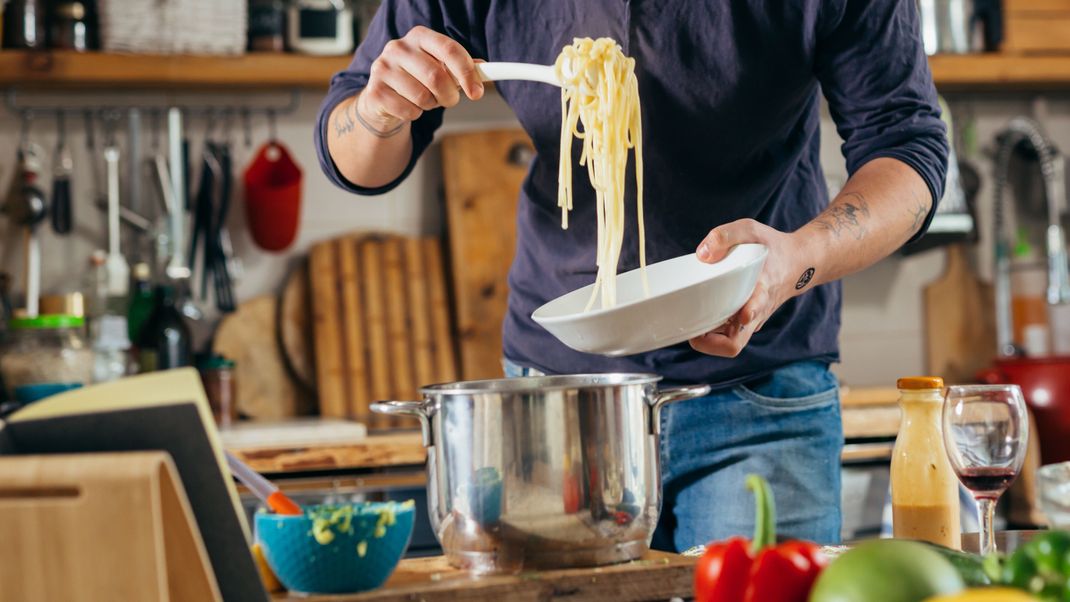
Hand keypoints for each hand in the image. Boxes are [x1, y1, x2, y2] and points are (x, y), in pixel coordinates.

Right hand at [358, 26, 484, 131]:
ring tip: (424, 100)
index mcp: (419, 36)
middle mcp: (398, 47)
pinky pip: (409, 110)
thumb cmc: (418, 79)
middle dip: (450, 95)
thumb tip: (483, 71)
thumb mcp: (440, 68)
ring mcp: (383, 67)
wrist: (384, 97)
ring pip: (423, 97)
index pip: (449, 49)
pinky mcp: (375, 91)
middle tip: (450, 100)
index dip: (467, 73)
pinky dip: (415, 114)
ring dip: (431, 105)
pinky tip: (407, 106)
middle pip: (437, 76)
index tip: (477, 92)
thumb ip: (462, 69)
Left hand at [689, 219, 807, 357]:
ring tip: (687, 328)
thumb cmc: (771, 247)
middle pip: (736, 342)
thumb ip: (726, 236)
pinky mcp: (745, 322)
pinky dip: (711, 333)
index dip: (750, 312)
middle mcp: (757, 311)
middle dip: (712, 344)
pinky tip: (695, 322)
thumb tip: (702, 255)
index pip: (758, 305)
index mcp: (763, 288)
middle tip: (692, 334)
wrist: (798, 263)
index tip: (744, 315)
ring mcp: (751, 320)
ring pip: (729, 343)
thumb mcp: (752, 230)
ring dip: (708, 341)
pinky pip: (727, 336)